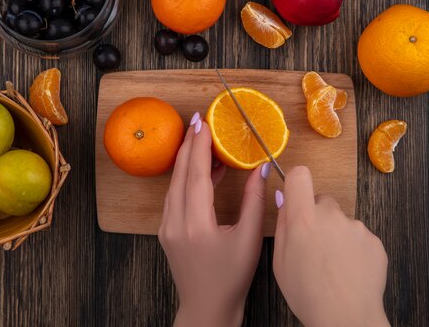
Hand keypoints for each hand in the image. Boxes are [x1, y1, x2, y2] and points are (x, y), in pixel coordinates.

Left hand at [159, 112, 268, 326]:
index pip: (195, 175)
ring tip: (203, 141)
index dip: (199, 146)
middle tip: (199, 121)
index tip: (204, 123)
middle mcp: (175, 223)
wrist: (207, 308)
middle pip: (180, 174)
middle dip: (189, 145)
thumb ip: (254, 201)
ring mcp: (167, 227)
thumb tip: (261, 169)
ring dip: (187, 161)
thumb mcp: (249, 239)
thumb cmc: (231, 278)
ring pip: (175, 184)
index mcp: (195, 224)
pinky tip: (203, 172)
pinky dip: (186, 179)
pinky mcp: (166, 231)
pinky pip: (174, 196)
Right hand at [273, 166, 389, 326]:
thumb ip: (282, 225)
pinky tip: (348, 271)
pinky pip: (359, 237)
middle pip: (322, 201)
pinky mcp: (374, 240)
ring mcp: (356, 227)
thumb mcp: (279, 261)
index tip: (295, 193)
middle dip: (316, 217)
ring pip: (341, 222)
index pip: (300, 175)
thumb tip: (285, 202)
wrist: (346, 317)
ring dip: (336, 236)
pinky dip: (353, 249)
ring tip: (332, 265)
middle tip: (312, 245)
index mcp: (303, 218)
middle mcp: (331, 216)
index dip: (296, 181)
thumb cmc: (308, 294)